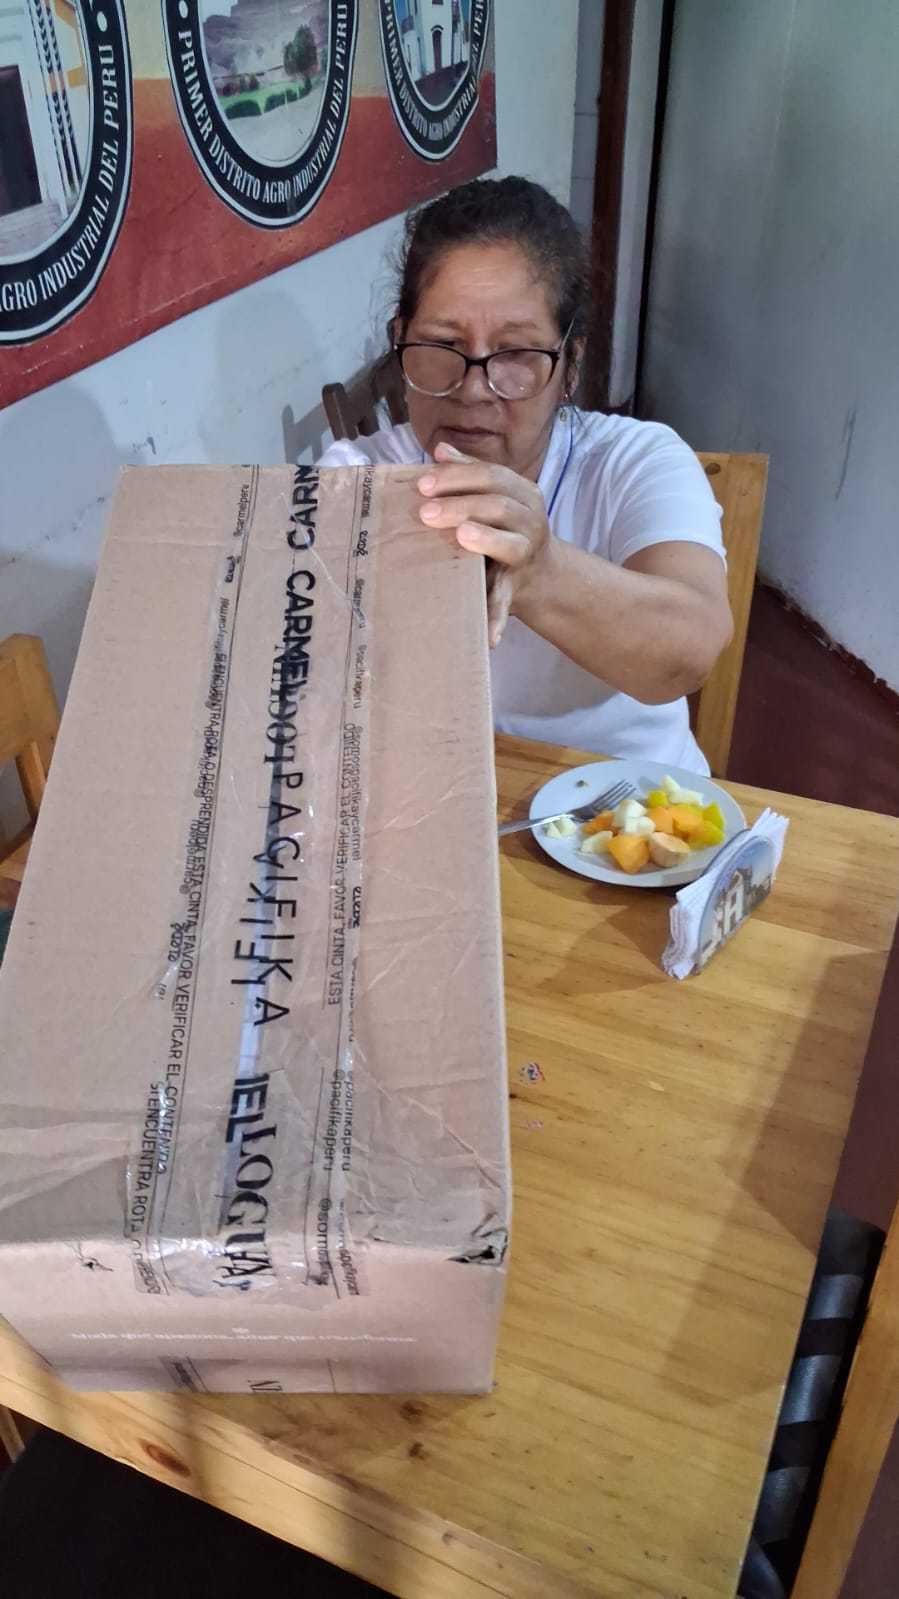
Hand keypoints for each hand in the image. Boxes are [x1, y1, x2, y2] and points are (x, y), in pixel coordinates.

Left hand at [417, 442, 550, 646]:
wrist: (540, 576)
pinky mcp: (517, 588)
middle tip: (425, 512)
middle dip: (461, 504)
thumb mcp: (493, 497)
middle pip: (498, 505)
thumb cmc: (505, 528)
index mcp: (523, 492)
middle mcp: (531, 519)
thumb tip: (440, 450)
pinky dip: (496, 617)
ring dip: (483, 539)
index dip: (458, 476)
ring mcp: (527, 554)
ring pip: (509, 543)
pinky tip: (488, 635)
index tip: (424, 482)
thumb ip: (469, 474)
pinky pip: (506, 600)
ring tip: (458, 536)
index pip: (492, 475)